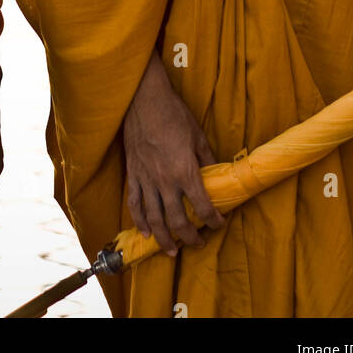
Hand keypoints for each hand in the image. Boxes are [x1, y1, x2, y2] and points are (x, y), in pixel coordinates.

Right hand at [123, 52, 224, 255]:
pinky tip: (145, 233)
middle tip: (198, 244)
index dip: (213, 220)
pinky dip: (139, 221)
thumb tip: (217, 173)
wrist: (143, 100)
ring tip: (172, 251)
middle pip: (177, 221)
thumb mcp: (197, 135)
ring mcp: (147, 179)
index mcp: (185, 171)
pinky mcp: (133, 174)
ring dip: (164, 239)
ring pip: (154, 219)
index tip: (218, 224)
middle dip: (190, 237)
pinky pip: (135, 204)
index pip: (202, 206)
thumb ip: (207, 159)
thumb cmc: (174, 114)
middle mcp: (165, 181)